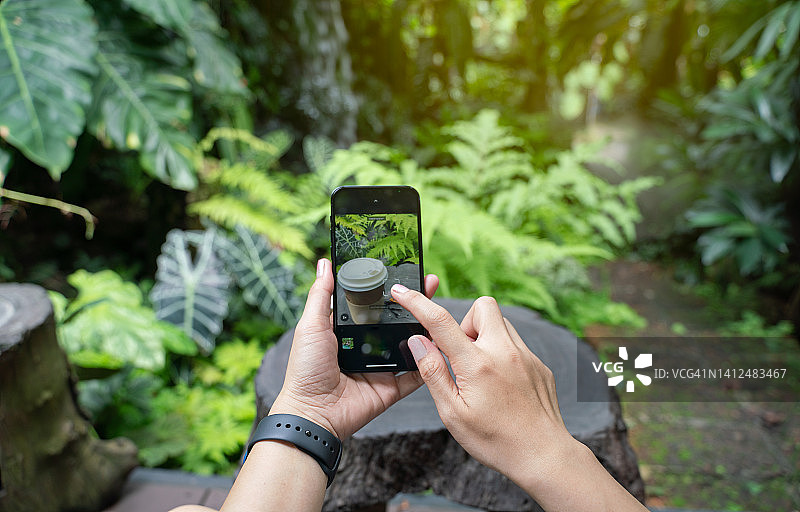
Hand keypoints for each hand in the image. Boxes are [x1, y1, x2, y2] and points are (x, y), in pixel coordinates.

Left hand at [269, 259, 438, 438]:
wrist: (312, 412)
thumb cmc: (305, 369)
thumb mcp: (310, 325)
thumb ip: (321, 295)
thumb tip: (324, 263)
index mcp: (350, 330)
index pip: (375, 304)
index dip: (390, 289)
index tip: (406, 271)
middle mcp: (368, 345)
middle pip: (397, 321)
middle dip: (415, 303)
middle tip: (429, 283)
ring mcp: (382, 366)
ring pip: (410, 343)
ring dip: (425, 328)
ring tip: (440, 307)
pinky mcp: (392, 386)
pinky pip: (416, 373)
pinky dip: (428, 361)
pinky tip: (440, 344)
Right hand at [389, 287, 572, 481]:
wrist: (543, 455)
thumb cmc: (496, 440)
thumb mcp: (453, 413)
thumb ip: (433, 372)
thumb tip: (419, 342)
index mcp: (476, 364)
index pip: (440, 321)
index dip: (417, 302)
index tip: (403, 293)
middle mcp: (503, 352)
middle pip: (482, 306)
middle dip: (465, 321)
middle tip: (461, 352)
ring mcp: (525, 356)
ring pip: (501, 323)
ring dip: (485, 337)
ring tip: (481, 371)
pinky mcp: (539, 365)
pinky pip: (516, 344)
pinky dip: (502, 354)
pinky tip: (501, 385)